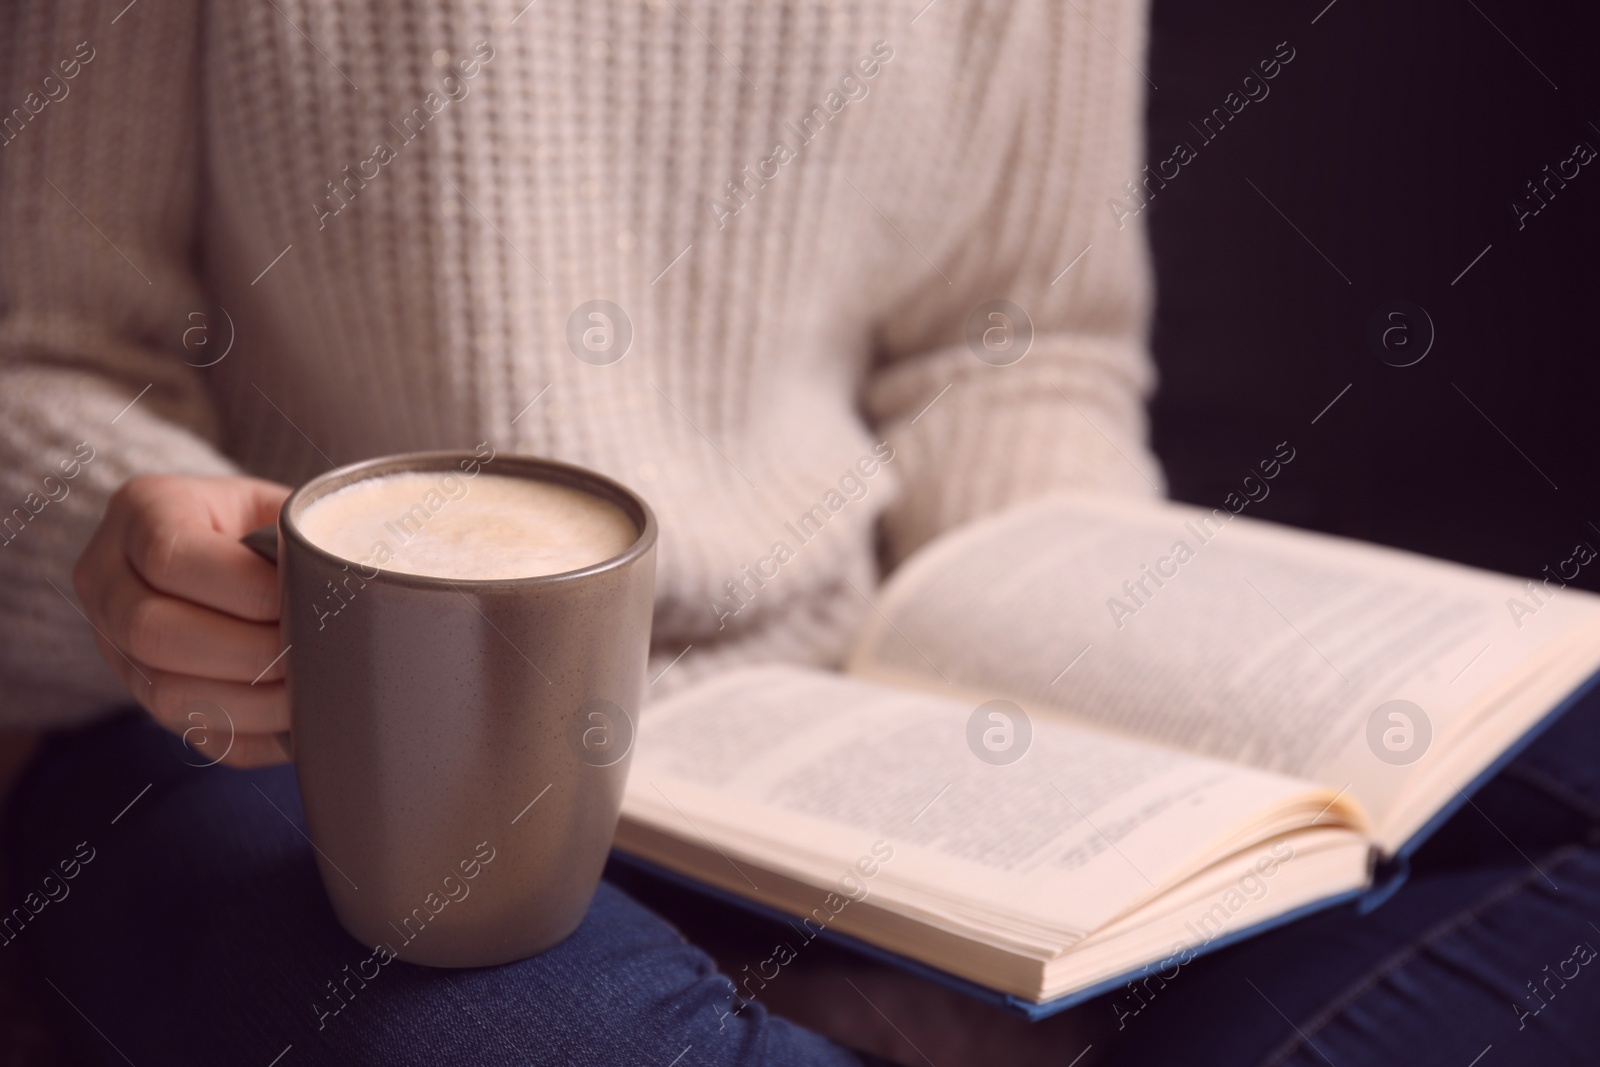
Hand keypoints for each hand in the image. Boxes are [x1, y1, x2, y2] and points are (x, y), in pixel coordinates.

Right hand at [73, 474, 292, 767]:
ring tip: (316, 691)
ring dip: (254, 702)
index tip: (306, 599)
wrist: (211, 545)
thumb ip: (298, 534)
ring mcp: (115, 646)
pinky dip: (256, 734)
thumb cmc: (256, 522)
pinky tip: (300, 722)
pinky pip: (193, 734)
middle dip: (251, 651)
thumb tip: (350, 579)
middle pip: (154, 632)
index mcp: (141, 511)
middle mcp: (108, 580)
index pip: (170, 556)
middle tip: (316, 652)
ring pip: (168, 694)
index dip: (245, 588)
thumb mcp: (268, 504)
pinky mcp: (146, 698)